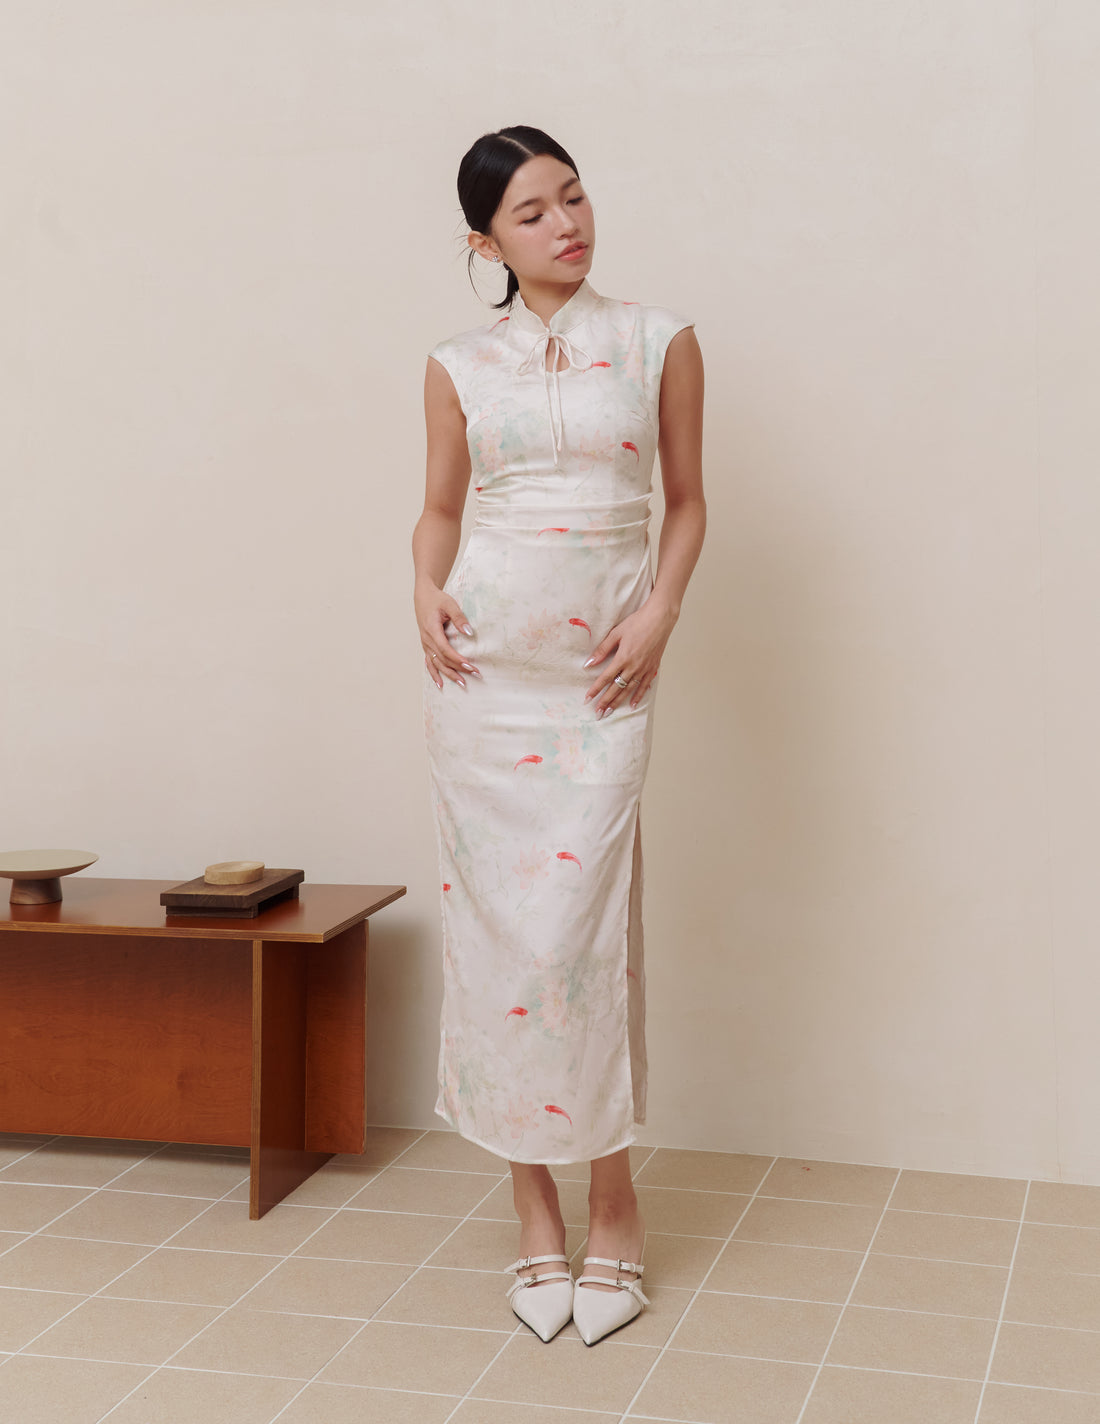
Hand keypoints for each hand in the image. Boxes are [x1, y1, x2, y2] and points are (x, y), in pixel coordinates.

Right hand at [415, 579, 479, 688]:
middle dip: (458, 668)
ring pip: (436, 664)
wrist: (423, 597)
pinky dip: (434, 674)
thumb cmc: (437, 600)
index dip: (457, 659)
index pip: (445, 649)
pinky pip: (429, 663)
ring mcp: (425, 644)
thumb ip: (459, 618)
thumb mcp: (449, 604)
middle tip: (475, 674)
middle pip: (443, 659)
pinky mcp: (426, 646)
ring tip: (462, 683)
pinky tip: (441, 684)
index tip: (470, 666)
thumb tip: (470, 632)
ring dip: (449, 674)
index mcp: (432, 630)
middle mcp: (427, 640)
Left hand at [583, 596, 677, 716]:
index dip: (595, 690)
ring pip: (629, 690)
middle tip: (597, 713)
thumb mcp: (616, 633)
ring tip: (610, 711)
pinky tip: (633, 704)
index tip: (588, 699)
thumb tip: (589, 663)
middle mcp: (633, 667)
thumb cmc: (638, 622)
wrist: (660, 619)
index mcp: (622, 658)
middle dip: (605, 701)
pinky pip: (644, 685)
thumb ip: (602, 650)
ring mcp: (644, 669)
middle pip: (616, 688)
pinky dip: (638, 696)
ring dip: (619, 702)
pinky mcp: (653, 667)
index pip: (605, 678)